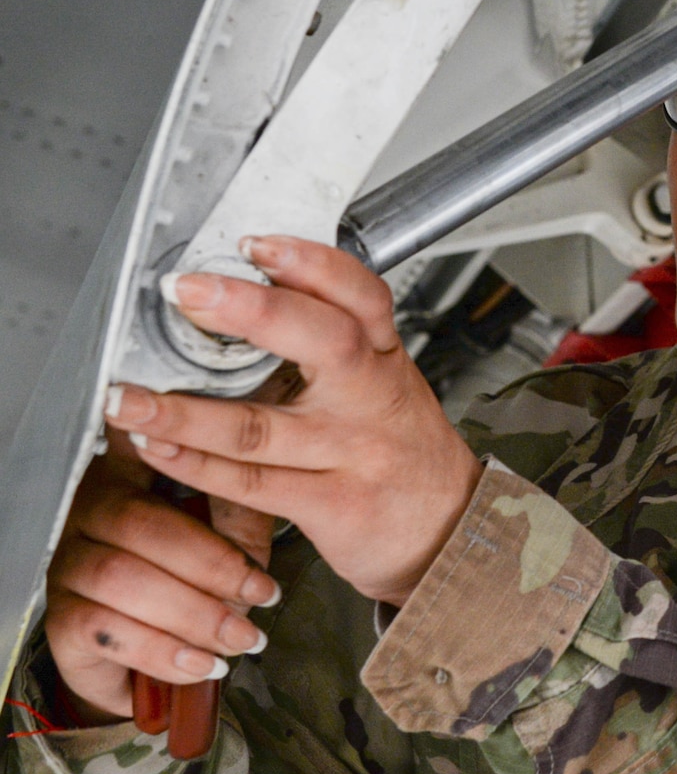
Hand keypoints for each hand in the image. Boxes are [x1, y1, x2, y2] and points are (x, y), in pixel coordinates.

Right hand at [45, 447, 278, 722]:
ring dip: (193, 613)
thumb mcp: (233, 540)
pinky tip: (203, 663)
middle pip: (139, 524)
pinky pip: (107, 630)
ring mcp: (67, 565)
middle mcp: (87, 513)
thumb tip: (269, 481)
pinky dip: (164, 651)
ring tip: (242, 637)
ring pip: (122, 579)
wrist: (156, 662)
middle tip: (262, 594)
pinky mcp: (60, 620)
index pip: (137, 448)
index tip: (179, 438)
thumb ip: (243, 509)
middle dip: (210, 564)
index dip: (158, 443)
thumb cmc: (197, 584)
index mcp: (129, 475)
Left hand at [101, 236, 485, 607]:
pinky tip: (156, 446)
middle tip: (187, 291)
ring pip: (260, 426)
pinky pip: (252, 485)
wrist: (452, 529)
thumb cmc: (404, 452)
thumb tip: (248, 295)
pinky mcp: (332, 505)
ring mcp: (352, 453)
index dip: (310, 263)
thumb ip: (330, 347)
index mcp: (384, 358)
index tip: (254, 244)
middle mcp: (371, 398)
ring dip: (182, 411)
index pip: (360, 295)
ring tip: (127, 395)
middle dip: (249, 311)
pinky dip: (195, 465)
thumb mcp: (384, 385)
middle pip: (321, 340)